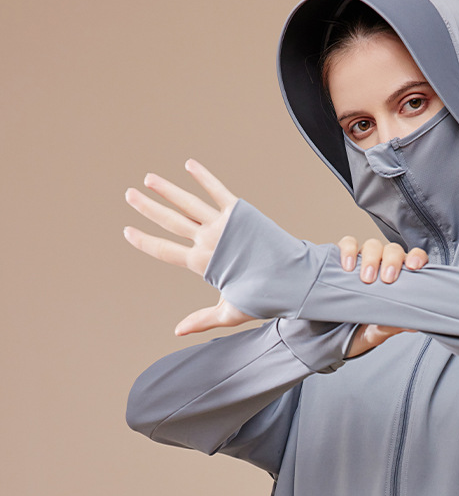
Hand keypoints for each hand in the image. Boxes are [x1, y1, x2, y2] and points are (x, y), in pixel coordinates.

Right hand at [123, 159, 254, 335]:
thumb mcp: (230, 312)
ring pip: (188, 203)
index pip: (165, 250)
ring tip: (149, 178)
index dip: (144, 241)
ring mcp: (224, 225)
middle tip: (129, 195)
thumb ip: (202, 319)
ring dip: (167, 190)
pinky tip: (190, 164)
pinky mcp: (241, 212)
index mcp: (203, 264)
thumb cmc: (265, 298)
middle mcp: (209, 241)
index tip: (128, 231)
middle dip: (148, 208)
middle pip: (171, 221)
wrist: (295, 279)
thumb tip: (177, 331)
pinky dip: (204, 177)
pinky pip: (217, 191)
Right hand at [336, 236, 428, 357]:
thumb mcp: (378, 331)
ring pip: (372, 246)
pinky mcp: (344, 257)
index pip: (415, 258)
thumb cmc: (364, 327)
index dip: (417, 257)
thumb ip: (392, 326)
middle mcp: (384, 263)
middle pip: (393, 250)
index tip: (413, 267)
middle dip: (392, 262)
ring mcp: (364, 259)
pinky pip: (348, 243)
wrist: (335, 330)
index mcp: (400, 277)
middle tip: (387, 279)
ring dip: (371, 259)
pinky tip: (347, 267)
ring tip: (366, 278)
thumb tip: (412, 326)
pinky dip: (349, 251)